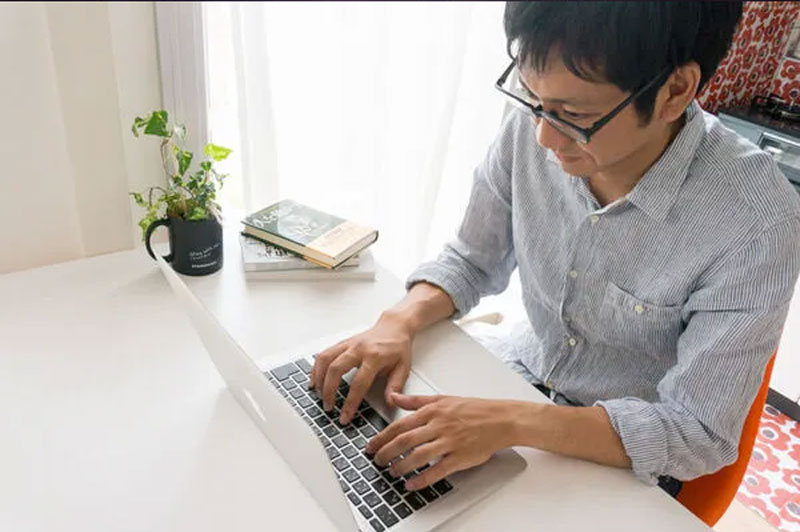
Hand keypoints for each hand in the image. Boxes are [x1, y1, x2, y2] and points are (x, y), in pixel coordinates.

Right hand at [309, 312, 413, 423]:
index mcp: (375, 357)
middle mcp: (359, 349)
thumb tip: (390, 403)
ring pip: (326, 359)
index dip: (350, 403)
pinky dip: (316, 367)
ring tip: (318, 394)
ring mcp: (349, 344)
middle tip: (328, 407)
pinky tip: (314, 379)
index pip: (359, 383)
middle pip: (336, 369)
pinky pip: (324, 353)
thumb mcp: (403, 368)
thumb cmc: (398, 347)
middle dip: (329, 391)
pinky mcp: (342, 343)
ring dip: (319, 378)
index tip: (345, 417)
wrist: (394, 327)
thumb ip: (395, 387)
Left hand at [366, 393, 518, 490]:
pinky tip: (411, 483)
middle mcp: (439, 425)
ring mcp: (450, 442)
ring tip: (392, 471)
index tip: (372, 445)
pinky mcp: (461, 457)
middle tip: (377, 460)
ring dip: (401, 466)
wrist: (501, 419)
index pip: (400, 425)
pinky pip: (438, 470)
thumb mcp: (442, 398)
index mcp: (433, 411)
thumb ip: (415, 400)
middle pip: (405, 441)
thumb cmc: (474, 409)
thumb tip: (394, 396)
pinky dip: (422, 479)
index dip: (382, 437)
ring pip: (419, 455)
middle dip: (387, 452)